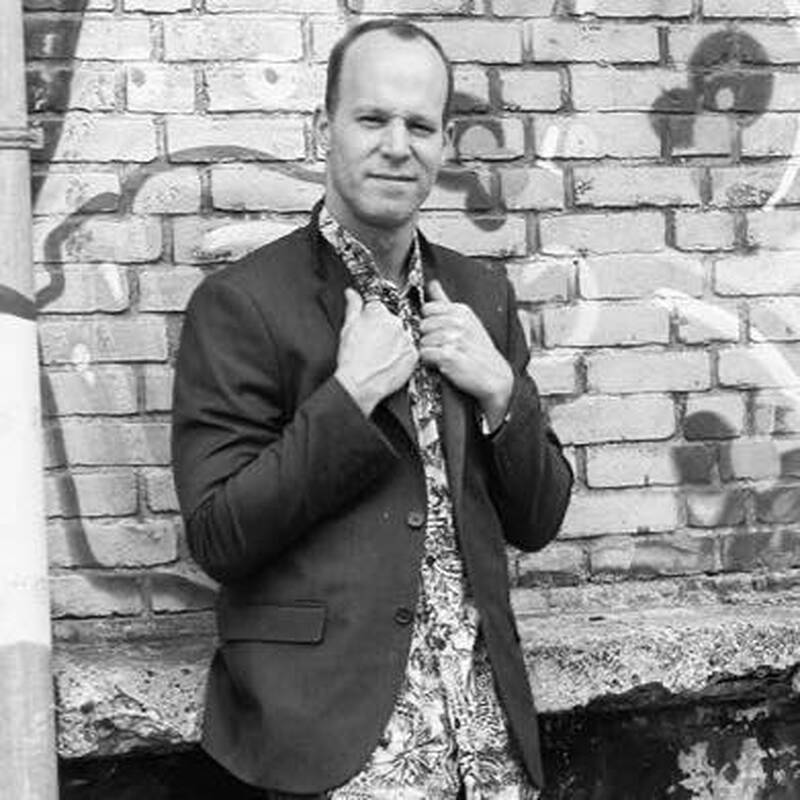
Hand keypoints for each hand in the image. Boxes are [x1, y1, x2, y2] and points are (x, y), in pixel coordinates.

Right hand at [335, 288, 417, 415]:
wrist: (360, 384)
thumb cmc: (352, 359)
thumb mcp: (347, 328)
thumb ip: (352, 307)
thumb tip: (351, 293)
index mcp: (378, 312)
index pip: (378, 307)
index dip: (371, 319)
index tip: (368, 329)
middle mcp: (395, 322)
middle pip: (392, 320)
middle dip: (384, 330)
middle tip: (373, 345)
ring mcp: (406, 338)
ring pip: (402, 335)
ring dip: (395, 342)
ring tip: (381, 355)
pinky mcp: (414, 354)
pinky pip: (410, 350)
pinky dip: (402, 355)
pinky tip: (389, 361)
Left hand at [420, 280, 512, 428]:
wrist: (495, 376)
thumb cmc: (479, 350)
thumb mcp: (467, 320)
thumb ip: (445, 302)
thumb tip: (432, 284)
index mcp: (461, 310)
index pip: (428, 308)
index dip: (430, 321)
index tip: (441, 330)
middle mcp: (458, 322)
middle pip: (423, 324)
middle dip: (429, 336)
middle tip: (444, 346)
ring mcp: (454, 338)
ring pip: (422, 341)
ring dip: (430, 351)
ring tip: (446, 355)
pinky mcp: (448, 355)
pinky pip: (424, 354)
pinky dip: (430, 361)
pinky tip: (443, 363)